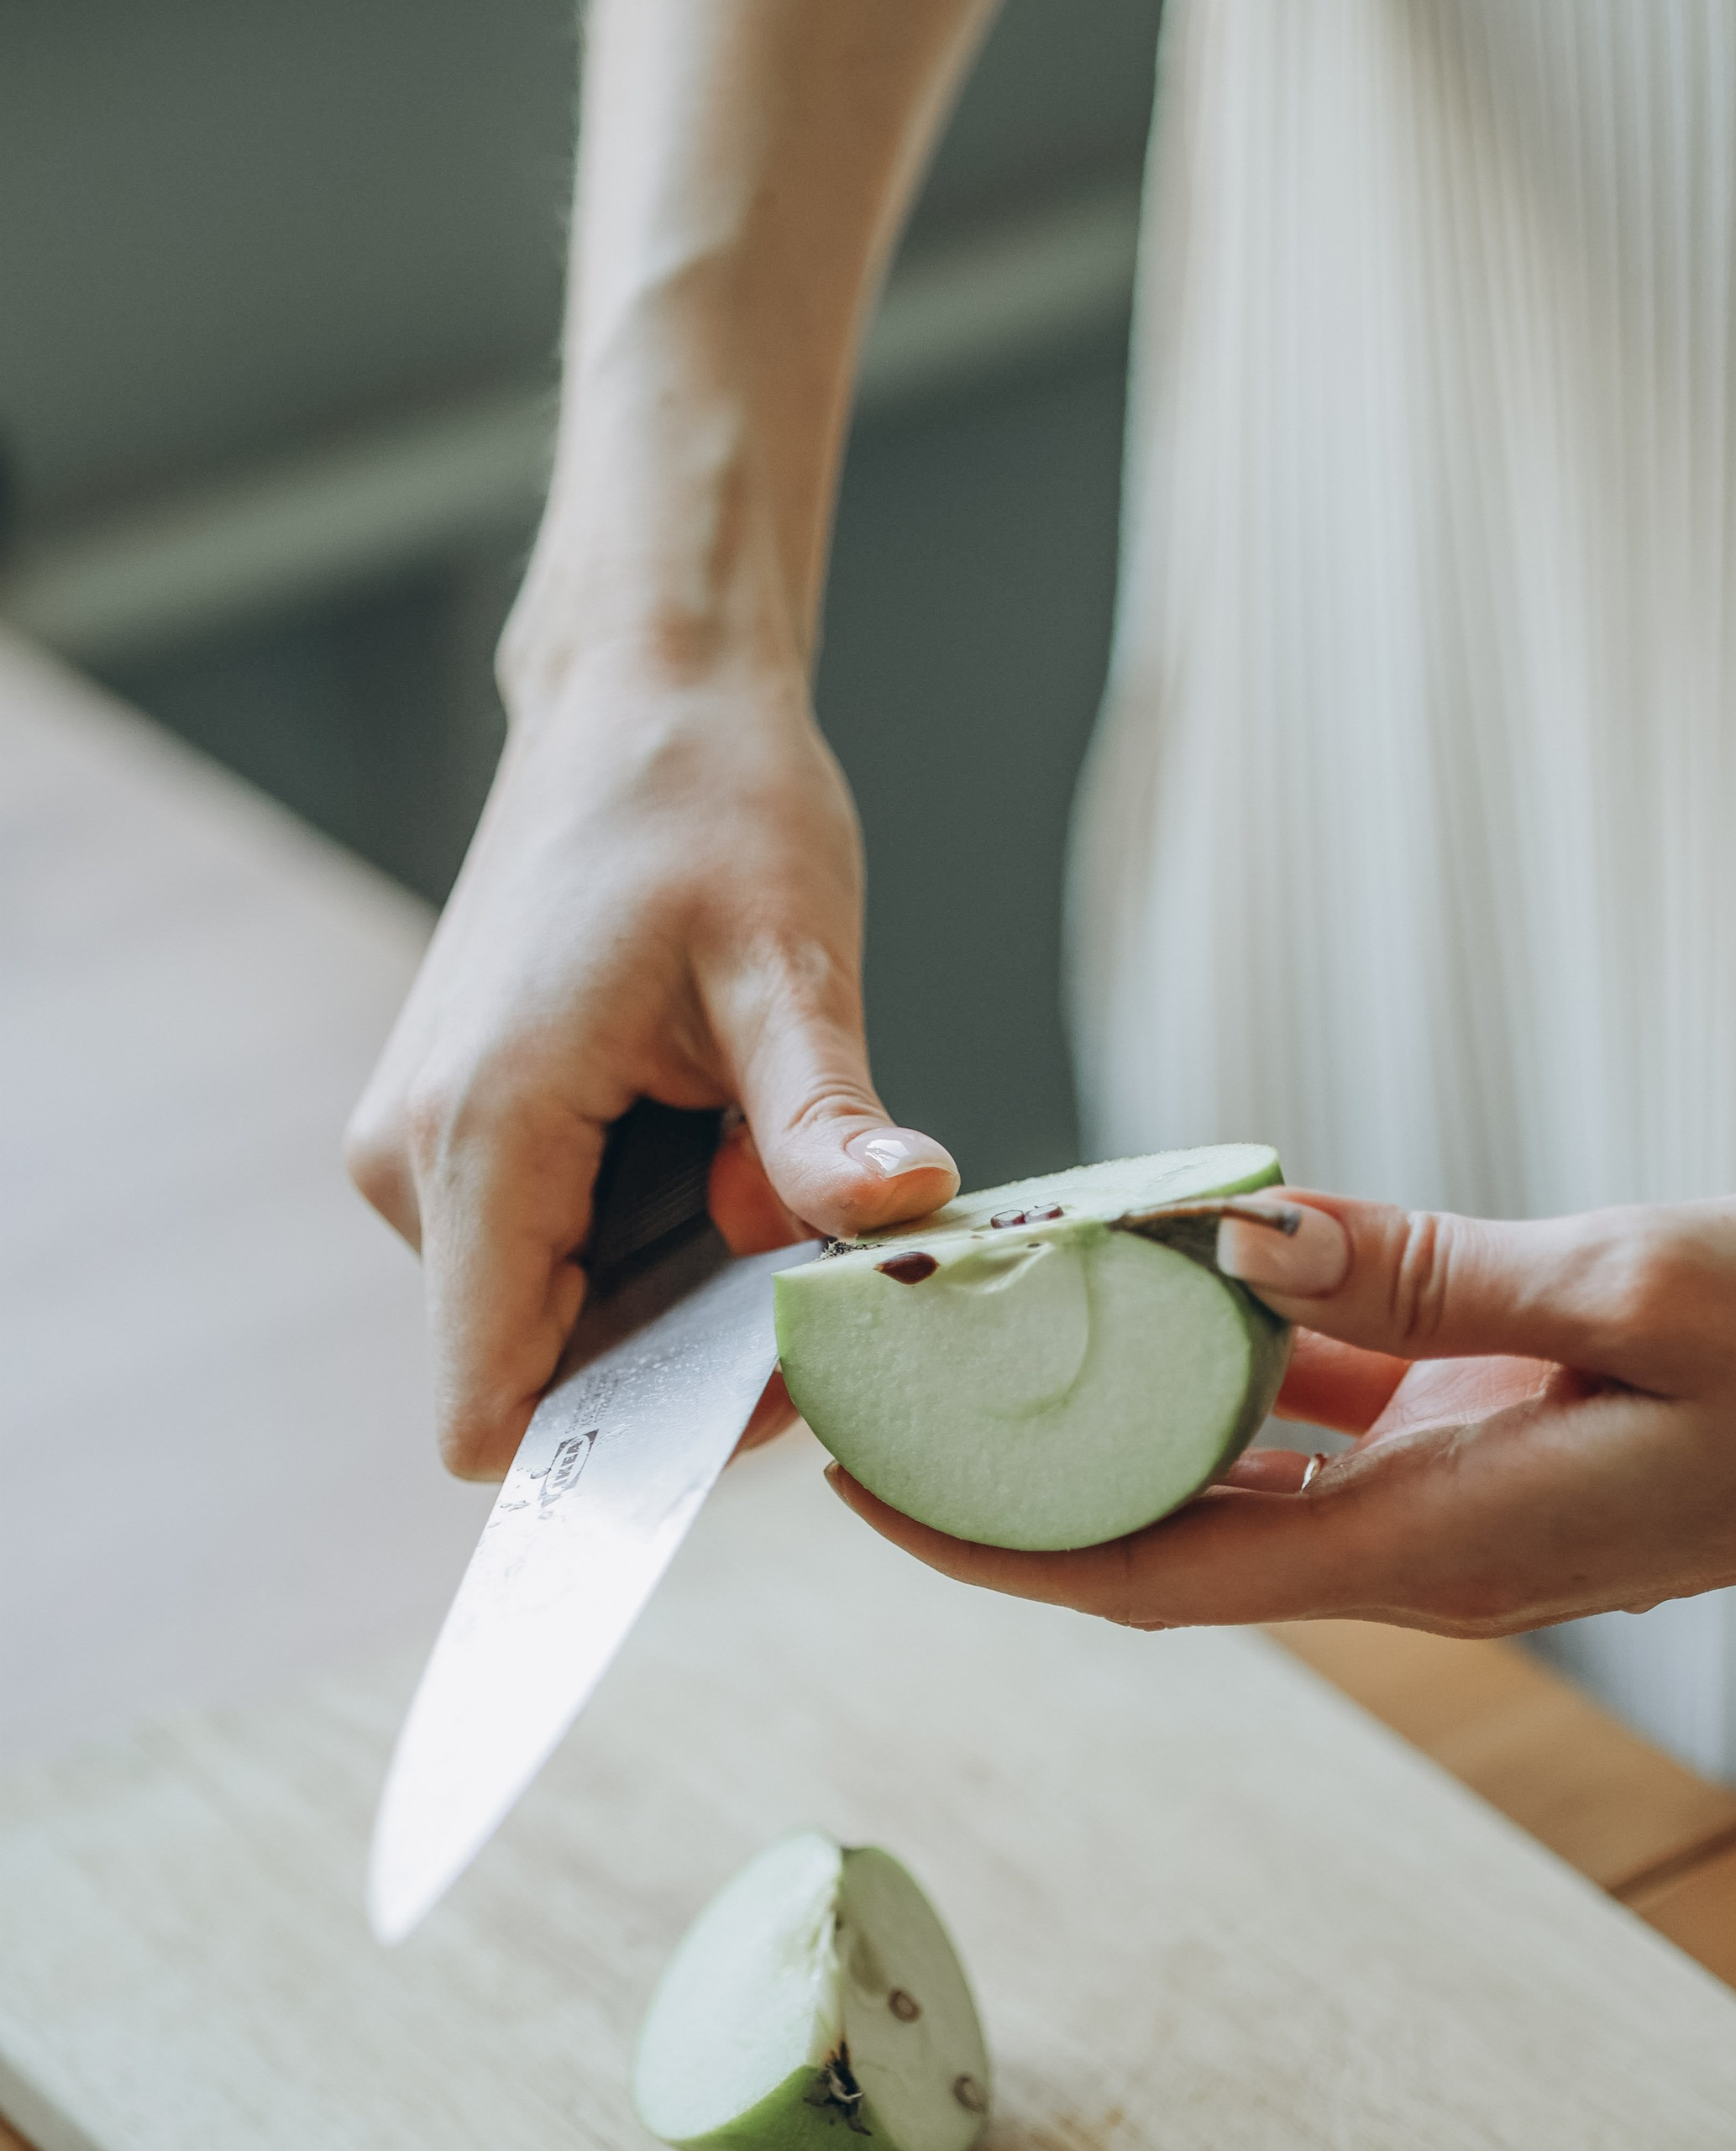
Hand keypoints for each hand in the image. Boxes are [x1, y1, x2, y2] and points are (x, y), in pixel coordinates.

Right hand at [345, 646, 955, 1475]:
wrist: (644, 699)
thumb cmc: (711, 807)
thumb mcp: (792, 964)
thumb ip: (823, 1120)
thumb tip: (906, 1214)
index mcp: (478, 1134)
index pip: (489, 1412)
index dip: (619, 1451)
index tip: (756, 1399)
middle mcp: (414, 1163)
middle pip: (544, 1376)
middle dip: (685, 1357)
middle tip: (808, 1254)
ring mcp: (424, 1151)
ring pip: (560, 1322)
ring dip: (679, 1289)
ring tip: (759, 1161)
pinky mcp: (461, 1135)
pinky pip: (560, 1256)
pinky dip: (655, 1238)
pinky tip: (716, 1140)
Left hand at [827, 1141, 1735, 1633]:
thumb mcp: (1644, 1279)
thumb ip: (1430, 1268)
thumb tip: (1232, 1238)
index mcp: (1458, 1547)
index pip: (1160, 1576)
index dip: (991, 1547)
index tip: (856, 1489)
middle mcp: (1438, 1551)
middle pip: (1165, 1536)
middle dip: (1010, 1476)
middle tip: (879, 1378)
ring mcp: (1466, 1500)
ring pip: (1236, 1471)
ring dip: (1111, 1409)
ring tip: (981, 1320)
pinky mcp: (1500, 1437)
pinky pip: (1327, 1413)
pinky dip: (1237, 1354)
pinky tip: (1168, 1272)